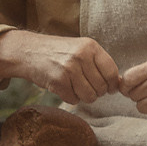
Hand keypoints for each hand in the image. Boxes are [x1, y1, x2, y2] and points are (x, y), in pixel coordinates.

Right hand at [0, 30, 120, 104]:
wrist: (29, 51)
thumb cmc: (58, 52)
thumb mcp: (80, 48)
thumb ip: (98, 62)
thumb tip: (117, 84)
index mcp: (90, 46)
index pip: (112, 73)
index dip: (111, 85)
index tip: (107, 88)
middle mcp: (81, 56)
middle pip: (101, 87)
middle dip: (95, 92)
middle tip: (85, 86)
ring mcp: (69, 69)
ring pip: (89, 96)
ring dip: (83, 97)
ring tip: (74, 87)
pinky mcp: (58, 81)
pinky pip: (73, 99)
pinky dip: (69, 97)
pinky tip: (63, 87)